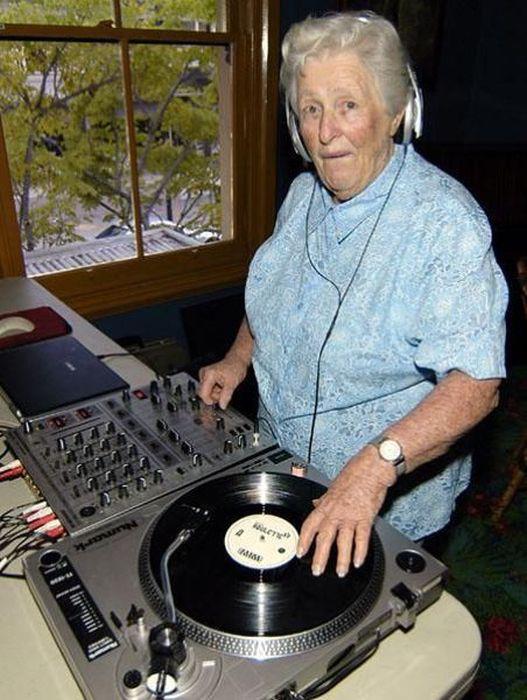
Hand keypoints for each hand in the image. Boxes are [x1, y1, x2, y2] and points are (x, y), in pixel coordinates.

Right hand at [198, 355, 247, 409]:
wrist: (237, 361)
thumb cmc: (235, 368)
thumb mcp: (232, 383)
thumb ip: (226, 395)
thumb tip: (222, 406)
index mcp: (209, 375)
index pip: (203, 393)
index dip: (210, 401)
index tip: (219, 402)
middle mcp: (204, 374)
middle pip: (204, 393)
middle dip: (214, 396)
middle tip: (223, 392)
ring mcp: (204, 375)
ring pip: (206, 392)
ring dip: (215, 394)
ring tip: (223, 388)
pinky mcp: (206, 377)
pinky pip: (208, 389)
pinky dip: (215, 390)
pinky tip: (221, 386)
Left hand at [297, 447, 395, 576]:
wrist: (371, 468)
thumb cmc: (354, 474)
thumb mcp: (333, 486)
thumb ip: (324, 500)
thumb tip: (316, 504)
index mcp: (326, 505)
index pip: (310, 525)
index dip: (303, 540)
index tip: (300, 551)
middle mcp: (336, 512)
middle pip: (324, 538)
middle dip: (319, 557)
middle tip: (316, 571)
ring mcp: (350, 516)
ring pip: (343, 542)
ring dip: (341, 560)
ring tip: (340, 572)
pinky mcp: (366, 518)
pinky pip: (362, 539)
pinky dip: (360, 552)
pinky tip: (358, 562)